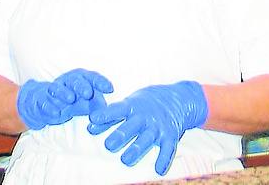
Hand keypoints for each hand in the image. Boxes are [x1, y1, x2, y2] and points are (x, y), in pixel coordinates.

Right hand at [17, 69, 113, 129]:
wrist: (41, 104)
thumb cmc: (68, 102)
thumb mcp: (84, 104)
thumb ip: (96, 106)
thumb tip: (109, 112)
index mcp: (79, 81)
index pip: (90, 78)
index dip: (99, 82)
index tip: (109, 89)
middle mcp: (66, 83)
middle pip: (74, 80)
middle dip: (81, 85)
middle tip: (88, 93)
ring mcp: (52, 91)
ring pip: (57, 88)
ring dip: (64, 92)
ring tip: (70, 99)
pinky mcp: (40, 101)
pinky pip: (44, 102)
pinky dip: (49, 107)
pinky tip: (56, 113)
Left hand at [87, 81, 207, 175]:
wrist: (178, 98)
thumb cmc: (146, 103)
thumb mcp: (129, 104)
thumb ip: (110, 116)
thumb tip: (90, 127)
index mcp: (133, 106)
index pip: (117, 109)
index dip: (105, 114)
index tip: (93, 119)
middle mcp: (145, 117)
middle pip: (131, 127)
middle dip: (120, 136)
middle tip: (109, 145)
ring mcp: (158, 127)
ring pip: (146, 139)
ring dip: (136, 149)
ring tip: (126, 160)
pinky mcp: (170, 135)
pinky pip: (168, 148)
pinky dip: (164, 159)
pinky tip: (159, 170)